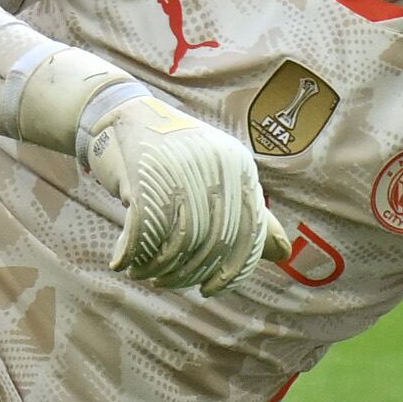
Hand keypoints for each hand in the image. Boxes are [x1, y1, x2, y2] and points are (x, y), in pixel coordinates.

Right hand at [77, 84, 272, 294]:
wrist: (118, 113)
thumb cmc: (170, 153)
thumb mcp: (215, 176)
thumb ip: (248, 212)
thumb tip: (284, 252)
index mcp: (238, 167)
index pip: (247, 232)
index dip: (231, 269)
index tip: (209, 288)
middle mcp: (215, 166)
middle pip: (212, 241)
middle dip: (187, 273)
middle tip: (165, 283)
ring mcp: (181, 168)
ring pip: (180, 240)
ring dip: (157, 267)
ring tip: (142, 273)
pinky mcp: (144, 172)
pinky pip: (143, 229)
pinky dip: (131, 253)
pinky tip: (122, 263)